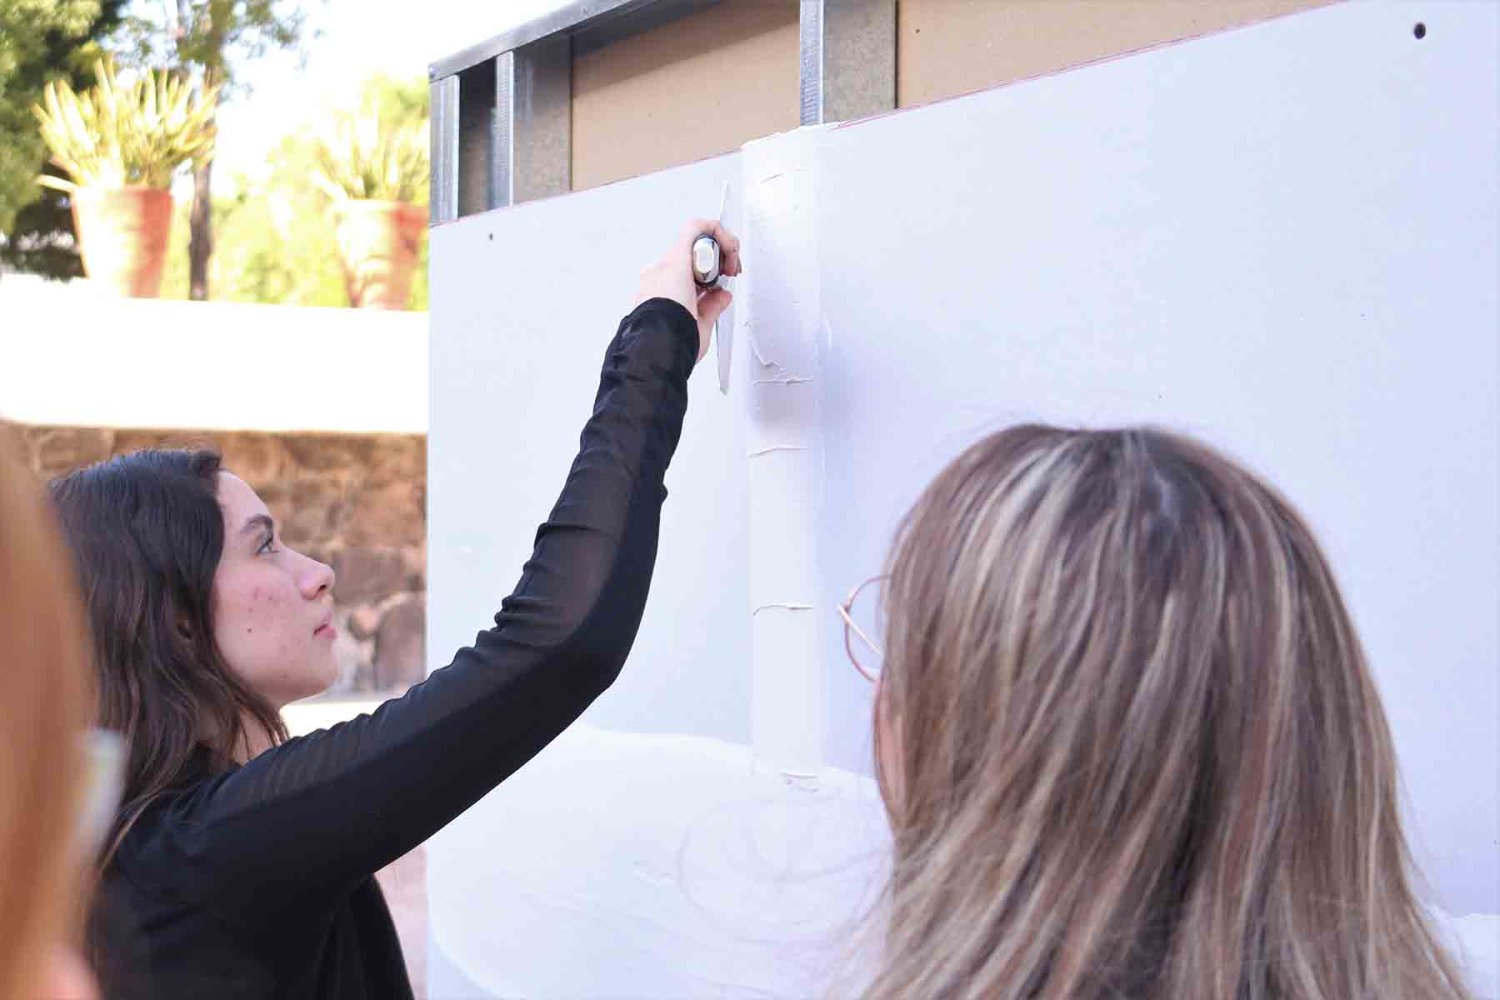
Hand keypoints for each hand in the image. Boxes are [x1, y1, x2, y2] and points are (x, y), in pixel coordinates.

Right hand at [634, 219, 742, 361]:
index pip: (687, 273)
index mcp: (660, 292)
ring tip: (734, 259)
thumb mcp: (699, 325)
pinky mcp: (677, 256)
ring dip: (720, 245)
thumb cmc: (673, 342)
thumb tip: (722, 296)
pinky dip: (718, 231)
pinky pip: (696, 228)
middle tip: (732, 271)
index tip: (721, 288)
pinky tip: (731, 246)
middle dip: (717, 258)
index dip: (709, 276)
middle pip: (692, 255)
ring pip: (695, 240)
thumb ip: (711, 307)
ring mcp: (666, 265)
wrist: (660, 344)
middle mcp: (659, 275)